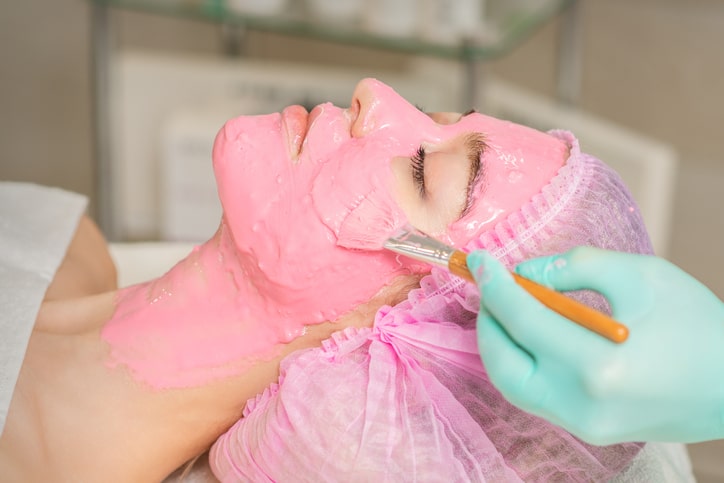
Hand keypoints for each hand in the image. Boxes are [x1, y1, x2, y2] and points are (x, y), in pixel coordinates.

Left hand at [467, 247, 723, 444]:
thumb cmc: (697, 325)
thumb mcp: (640, 276)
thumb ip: (574, 267)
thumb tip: (526, 272)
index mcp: (597, 364)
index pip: (522, 320)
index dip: (494, 286)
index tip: (479, 261)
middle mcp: (581, 403)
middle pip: (502, 362)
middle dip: (488, 319)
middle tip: (492, 286)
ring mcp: (582, 424)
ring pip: (512, 385)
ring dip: (500, 344)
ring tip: (509, 308)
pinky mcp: (587, 431)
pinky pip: (534, 395)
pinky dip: (521, 363)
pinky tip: (530, 335)